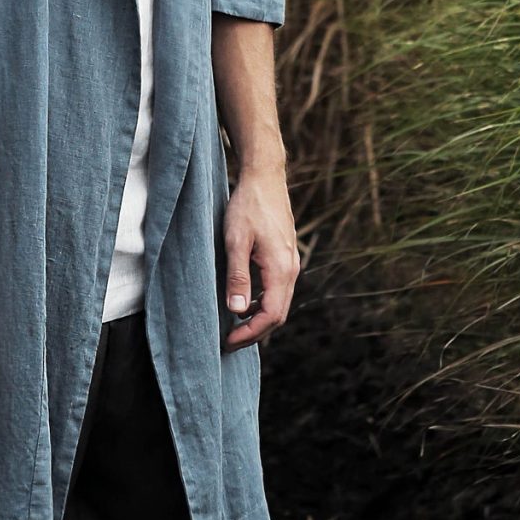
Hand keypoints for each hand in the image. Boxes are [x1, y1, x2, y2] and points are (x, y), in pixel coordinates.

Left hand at [222, 162, 299, 348]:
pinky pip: (278, 290)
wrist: (265, 178)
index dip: (250, 333)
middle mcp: (291, 269)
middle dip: (255, 332)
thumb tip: (237, 311)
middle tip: (229, 342)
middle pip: (278, 314)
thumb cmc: (247, 206)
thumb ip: (238, 276)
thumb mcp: (236, 241)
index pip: (270, 315)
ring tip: (235, 327)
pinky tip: (245, 303)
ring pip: (279, 303)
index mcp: (281, 269)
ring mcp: (291, 263)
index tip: (228, 341)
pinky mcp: (285, 256)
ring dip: (259, 319)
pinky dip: (263, 303)